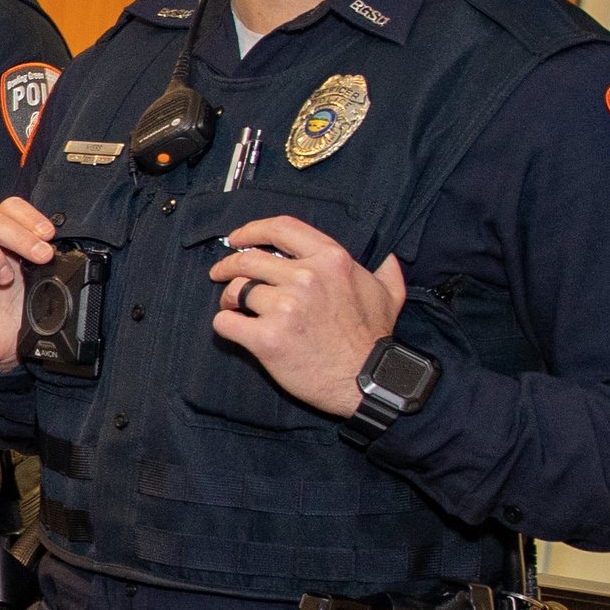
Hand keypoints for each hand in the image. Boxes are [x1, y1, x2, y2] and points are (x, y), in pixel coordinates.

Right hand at [0, 195, 59, 370]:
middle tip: (42, 257)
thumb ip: (43, 261)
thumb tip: (58, 246)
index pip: (10, 209)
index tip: (49, 235)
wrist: (3, 349)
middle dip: (21, 237)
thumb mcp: (39, 283)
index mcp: (4, 240)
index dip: (29, 216)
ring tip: (6, 279)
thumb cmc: (18, 314)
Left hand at [207, 216, 404, 415]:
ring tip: (233, 306)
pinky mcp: (267, 338)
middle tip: (220, 273)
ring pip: (235, 289)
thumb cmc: (374, 338)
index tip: (238, 238)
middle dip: (228, 265)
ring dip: (228, 298)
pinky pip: (226, 322)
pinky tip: (234, 327)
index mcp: (331, 260)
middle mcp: (306, 277)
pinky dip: (224, 323)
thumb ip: (386, 272)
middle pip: (249, 259)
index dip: (252, 230)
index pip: (281, 228)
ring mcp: (285, 307)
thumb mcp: (389, 295)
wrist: (366, 381)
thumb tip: (389, 259)